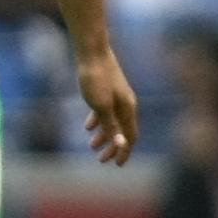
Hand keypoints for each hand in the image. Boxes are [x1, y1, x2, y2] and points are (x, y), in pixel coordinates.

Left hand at [75, 43, 138, 165]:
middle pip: (122, 132)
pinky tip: (88, 127)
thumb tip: (122, 145)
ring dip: (104, 135)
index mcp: (128, 110)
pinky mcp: (107, 90)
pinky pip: (105, 111)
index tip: (116, 165)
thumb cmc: (95, 79)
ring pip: (113, 122)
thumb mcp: (100, 106)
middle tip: (100, 159)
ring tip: (91, 145)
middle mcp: (127, 104)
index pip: (129, 137)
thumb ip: (111, 125)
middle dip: (113, 147)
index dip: (123, 152)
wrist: (92, 52)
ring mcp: (117, 97)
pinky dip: (98, 121)